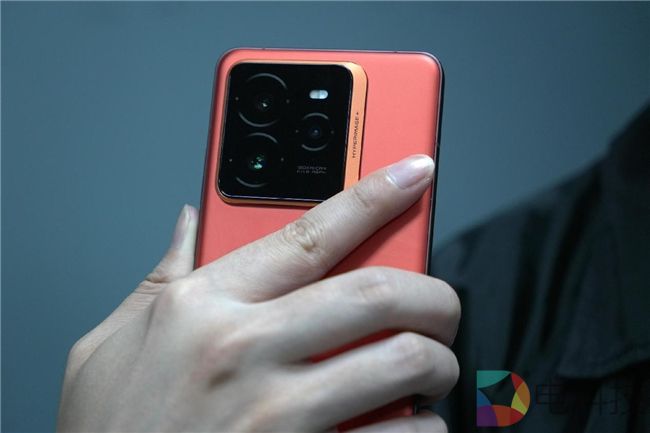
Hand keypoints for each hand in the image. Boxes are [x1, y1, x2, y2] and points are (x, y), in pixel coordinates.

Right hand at [57, 154, 459, 432]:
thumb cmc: (110, 429)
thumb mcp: (113, 342)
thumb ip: (160, 275)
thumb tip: (189, 223)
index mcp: (203, 306)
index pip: (310, 232)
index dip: (374, 195)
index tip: (413, 174)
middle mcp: (244, 350)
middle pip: (377, 292)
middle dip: (432, 295)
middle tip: (438, 306)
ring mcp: (277, 414)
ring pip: (402, 362)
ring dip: (435, 362)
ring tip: (428, 367)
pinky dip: (422, 427)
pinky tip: (407, 422)